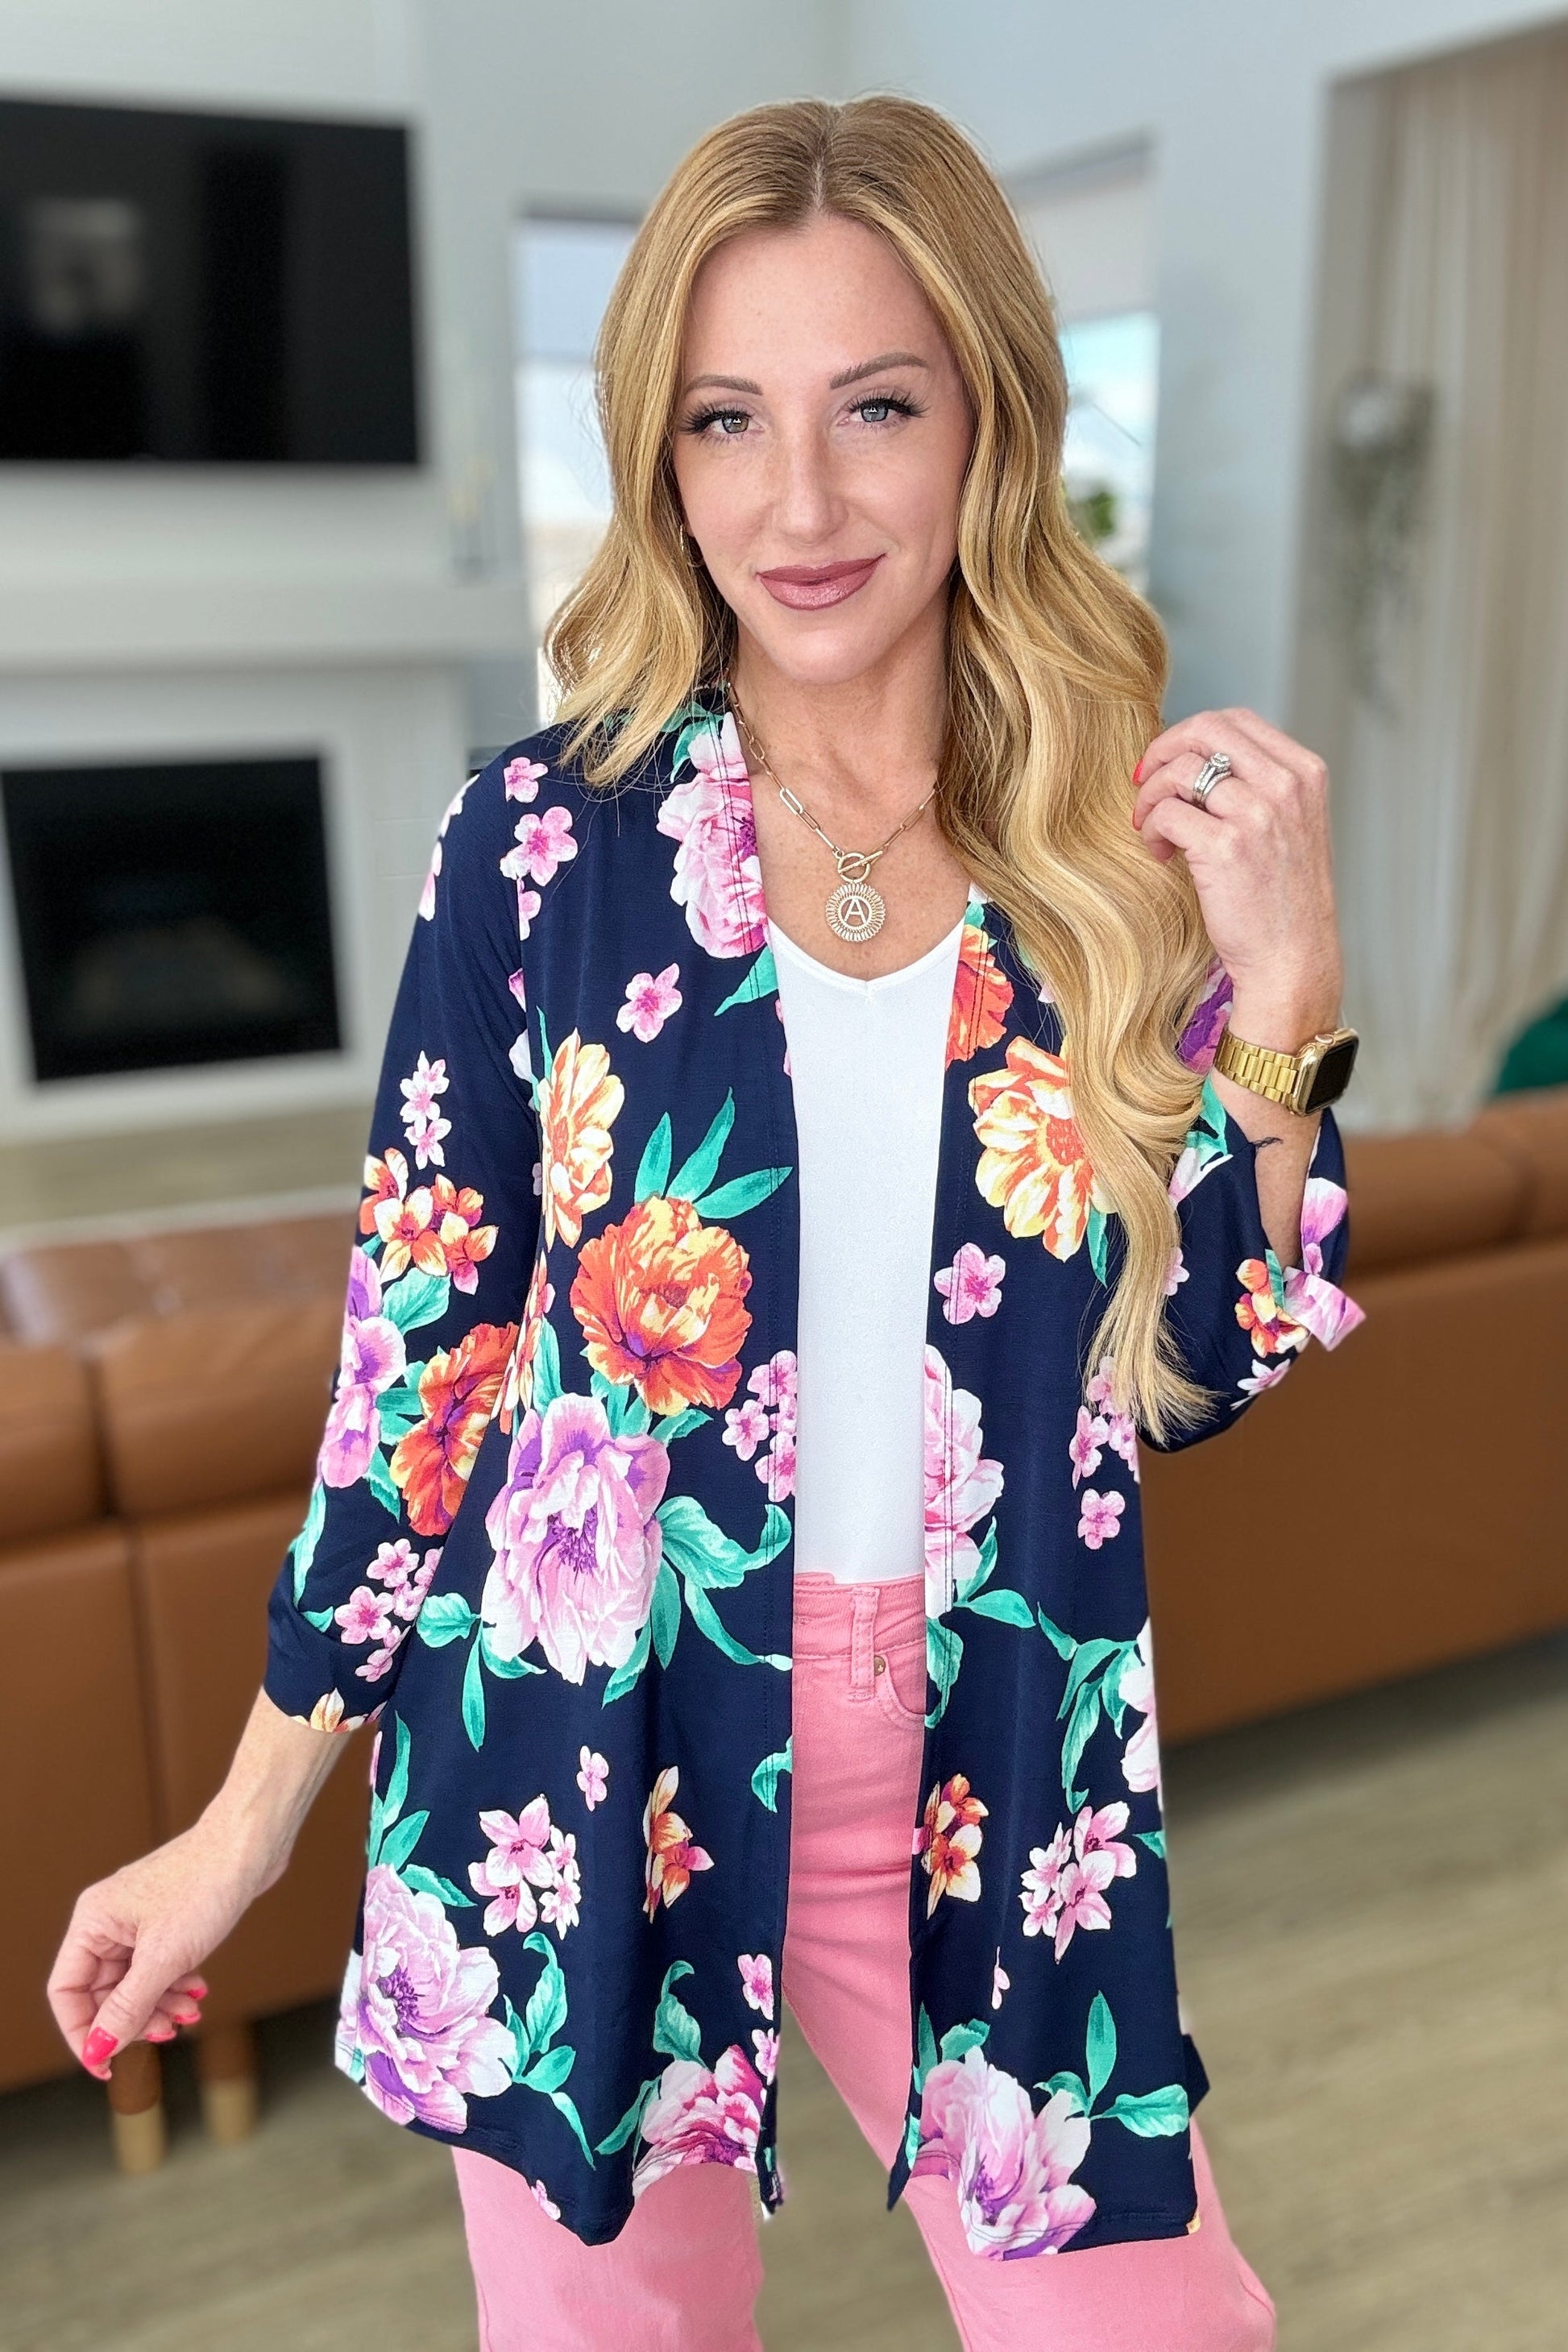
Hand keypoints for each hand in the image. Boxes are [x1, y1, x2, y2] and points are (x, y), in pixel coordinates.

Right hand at [47, 1815, 278, 2078]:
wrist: (251, 1843)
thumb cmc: (206, 1884)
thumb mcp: (164, 1958)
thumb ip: (128, 2007)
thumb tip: (99, 2048)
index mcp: (93, 1922)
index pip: (67, 1991)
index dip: (82, 2032)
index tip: (104, 2064)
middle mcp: (109, 1920)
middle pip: (103, 1991)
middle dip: (132, 2019)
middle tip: (166, 2033)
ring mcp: (139, 1920)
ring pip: (134, 1982)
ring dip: (158, 2006)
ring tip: (188, 2016)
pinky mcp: (168, 1920)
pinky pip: (158, 1967)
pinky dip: (175, 1985)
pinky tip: (198, 1993)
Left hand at [1132, 706, 1342, 1048]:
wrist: (1293, 958)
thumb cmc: (1284, 899)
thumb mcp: (1290, 825)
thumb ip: (1258, 785)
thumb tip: (1194, 757)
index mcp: (1304, 772)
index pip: (1236, 720)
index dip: (1190, 734)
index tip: (1169, 760)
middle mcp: (1286, 786)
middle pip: (1205, 730)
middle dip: (1163, 751)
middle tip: (1145, 782)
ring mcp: (1258, 815)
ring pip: (1181, 770)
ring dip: (1152, 796)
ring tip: (1152, 828)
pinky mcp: (1226, 848)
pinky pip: (1168, 813)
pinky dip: (1152, 829)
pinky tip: (1161, 853)